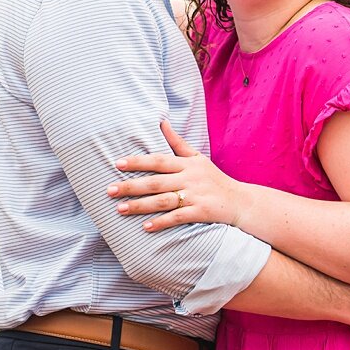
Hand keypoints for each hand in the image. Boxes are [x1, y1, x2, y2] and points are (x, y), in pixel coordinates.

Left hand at [108, 120, 251, 229]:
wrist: (240, 201)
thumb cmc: (214, 179)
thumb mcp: (198, 158)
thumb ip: (177, 142)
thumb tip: (161, 121)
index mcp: (187, 164)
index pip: (158, 160)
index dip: (138, 161)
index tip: (117, 163)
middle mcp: (190, 178)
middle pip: (156, 181)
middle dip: (131, 186)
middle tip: (109, 189)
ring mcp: (196, 196)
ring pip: (163, 200)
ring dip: (140, 205)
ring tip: (120, 209)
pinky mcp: (201, 212)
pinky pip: (178, 217)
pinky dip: (162, 222)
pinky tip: (145, 227)